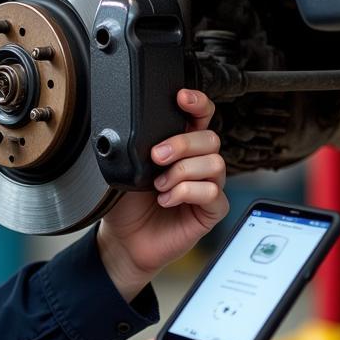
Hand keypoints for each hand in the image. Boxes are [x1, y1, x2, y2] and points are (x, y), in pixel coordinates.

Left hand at [97, 89, 228, 301]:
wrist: (124, 241)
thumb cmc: (125, 205)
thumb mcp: (125, 168)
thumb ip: (137, 147)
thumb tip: (140, 129)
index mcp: (180, 147)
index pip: (200, 117)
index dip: (198, 103)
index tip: (181, 98)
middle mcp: (197, 163)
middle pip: (210, 138)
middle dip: (182, 143)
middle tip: (156, 157)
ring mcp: (207, 186)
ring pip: (215, 163)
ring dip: (182, 172)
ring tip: (159, 186)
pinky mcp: (212, 211)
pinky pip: (213, 192)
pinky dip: (186, 193)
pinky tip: (166, 200)